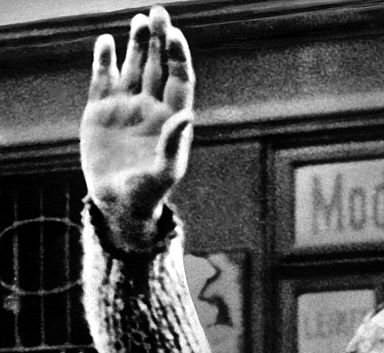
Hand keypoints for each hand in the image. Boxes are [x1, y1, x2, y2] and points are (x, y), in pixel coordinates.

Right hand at [80, 6, 194, 246]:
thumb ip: (173, 144)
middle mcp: (150, 108)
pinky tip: (105, 43)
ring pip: (133, 67)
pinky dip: (104, 60)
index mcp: (170, 119)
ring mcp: (125, 107)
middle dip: (159, 40)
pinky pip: (103, 79)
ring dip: (136, 44)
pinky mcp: (100, 111)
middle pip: (157, 66)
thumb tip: (186, 114)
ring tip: (139, 21)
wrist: (118, 206)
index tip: (175, 36)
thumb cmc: (147, 194)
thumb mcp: (163, 173)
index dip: (178, 57)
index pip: (179, 80)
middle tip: (158, 13)